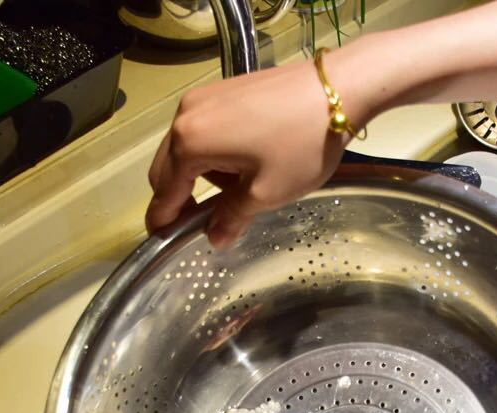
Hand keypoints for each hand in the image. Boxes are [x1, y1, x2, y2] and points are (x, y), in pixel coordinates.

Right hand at [146, 51, 366, 245]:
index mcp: (190, 142)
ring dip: (201, 176)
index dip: (162, 217)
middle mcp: (186, 115)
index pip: (164, 190)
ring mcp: (203, 98)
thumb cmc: (300, 145)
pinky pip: (203, 131)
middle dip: (180, 197)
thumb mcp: (265, 193)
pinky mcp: (222, 91)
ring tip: (238, 192)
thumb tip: (215, 238)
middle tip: (201, 223)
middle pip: (167, 168)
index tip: (160, 237)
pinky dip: (213, 155)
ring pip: (186, 149)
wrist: (336, 90)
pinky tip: (243, 164)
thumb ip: (232, 217)